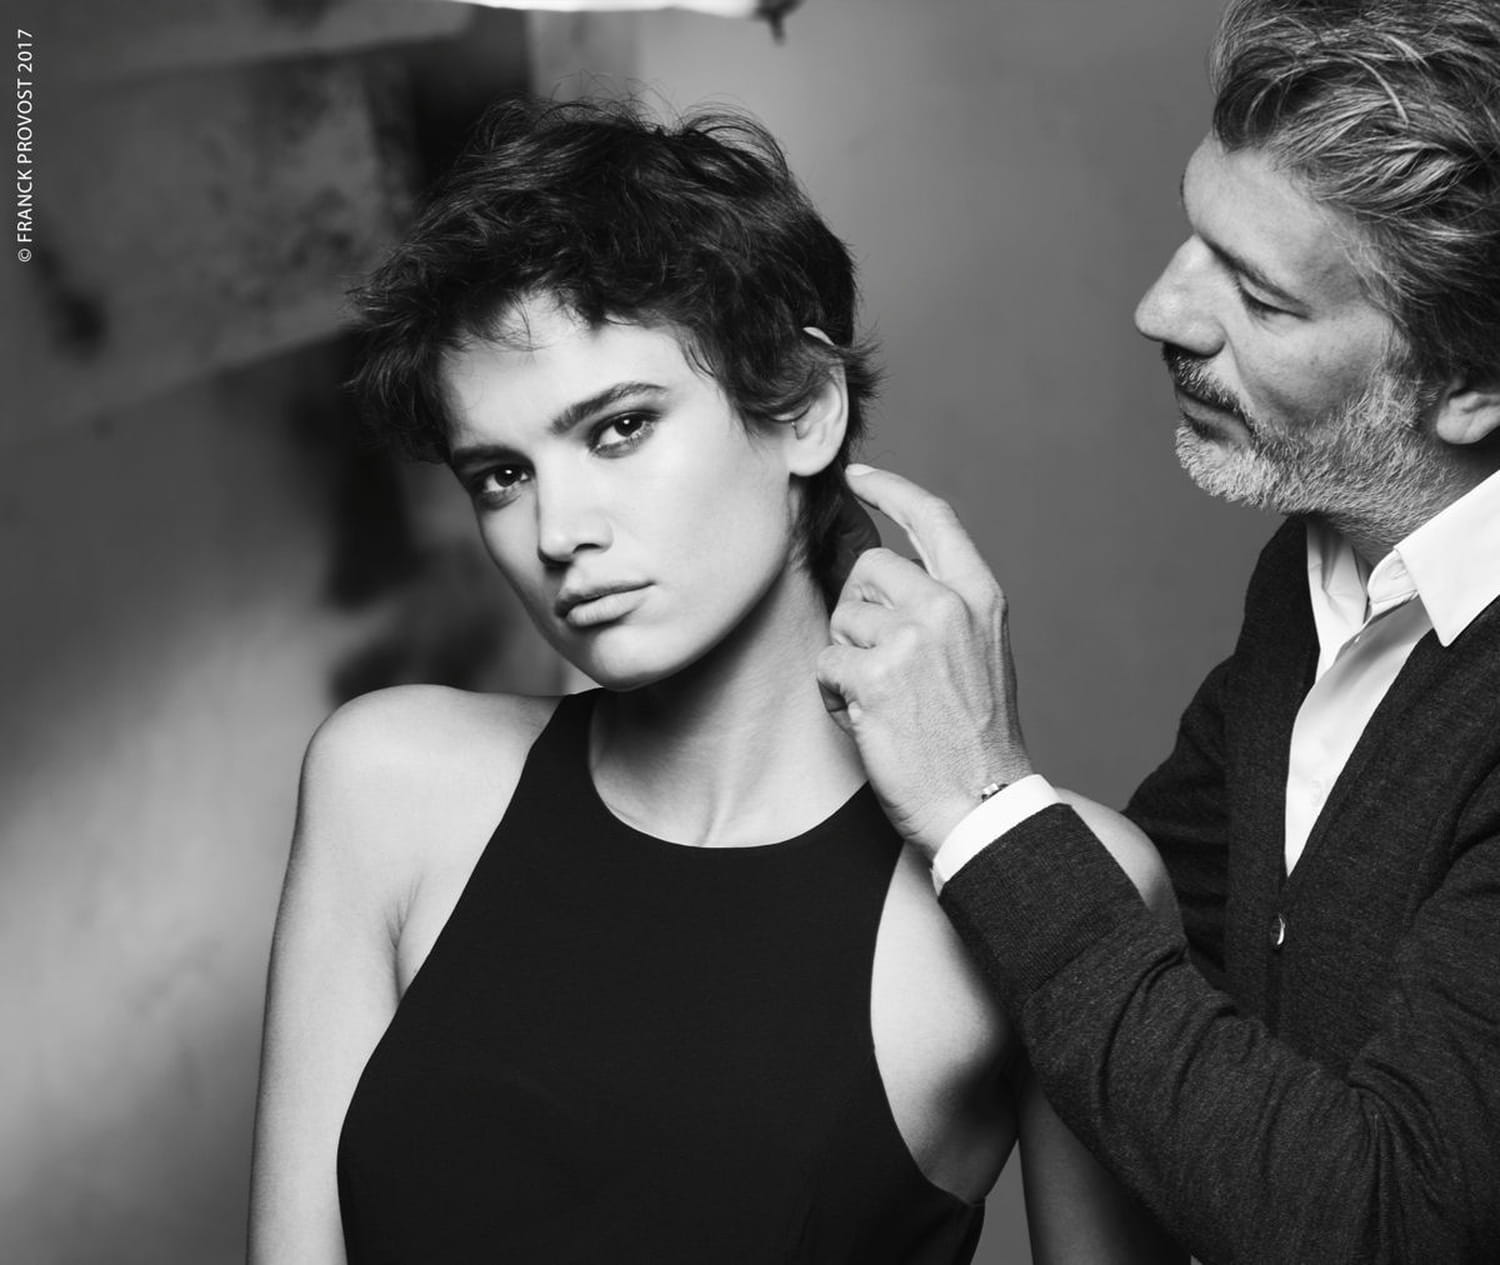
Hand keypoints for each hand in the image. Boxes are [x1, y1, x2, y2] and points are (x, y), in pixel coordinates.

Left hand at [816, 464, 1033, 857]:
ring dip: (848, 661)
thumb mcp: (980, 655)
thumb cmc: (975, 740)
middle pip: (868, 569)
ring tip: (884, 702)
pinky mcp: (877, 676)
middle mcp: (948, 607)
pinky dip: (836, 696)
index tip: (860, 476)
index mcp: (980, 597)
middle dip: (859, 613)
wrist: (983, 804)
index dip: (892, 489)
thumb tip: (883, 580)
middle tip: (882, 665)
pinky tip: (869, 721)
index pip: (933, 519)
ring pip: (843, 619)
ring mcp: (912, 639)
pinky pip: (827, 664)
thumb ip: (944, 609)